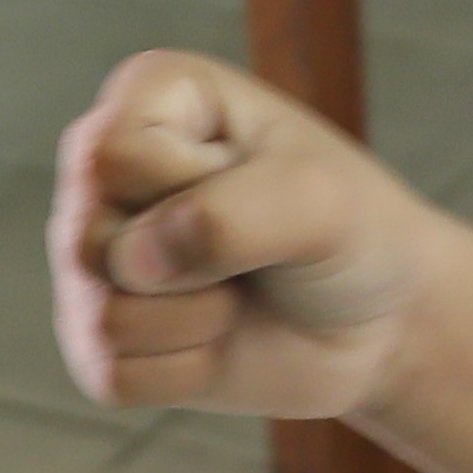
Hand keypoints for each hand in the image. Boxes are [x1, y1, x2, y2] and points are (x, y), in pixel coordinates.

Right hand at [52, 50, 459, 422]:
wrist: (382, 320)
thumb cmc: (351, 232)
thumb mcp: (318, 200)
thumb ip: (227, 215)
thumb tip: (134, 264)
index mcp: (149, 97)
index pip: (111, 156)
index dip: (188, 187)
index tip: (253, 178)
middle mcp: (103, 172)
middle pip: (90, 240)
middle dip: (199, 265)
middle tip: (253, 248)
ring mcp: (94, 259)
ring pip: (104, 317)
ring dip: (199, 321)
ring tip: (237, 291)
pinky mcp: (99, 340)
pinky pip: (113, 375)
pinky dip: (186, 370)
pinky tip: (220, 337)